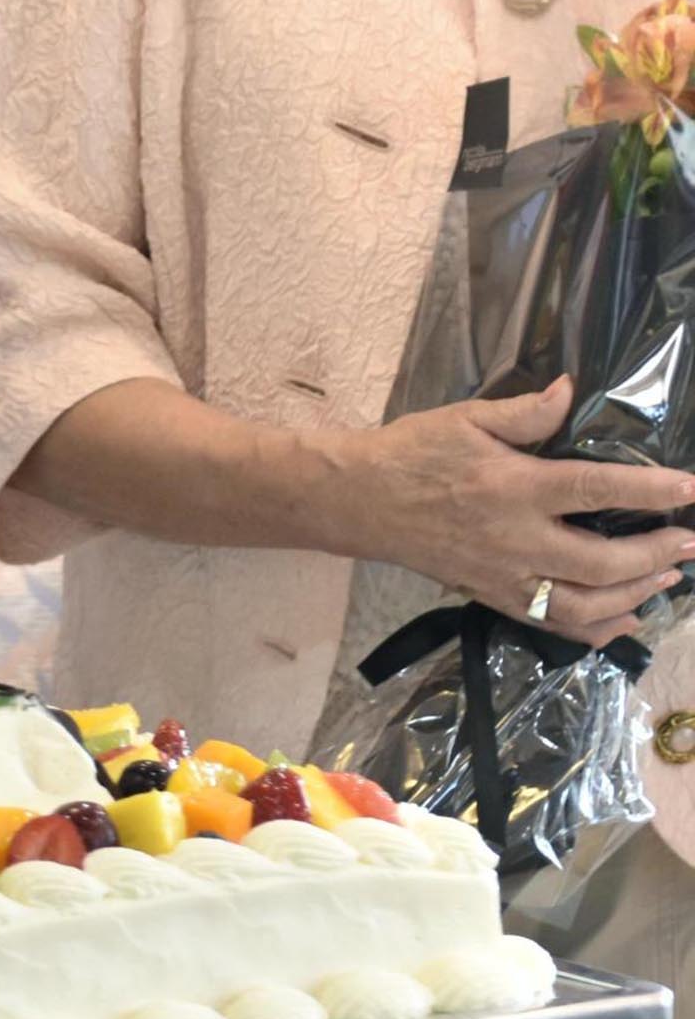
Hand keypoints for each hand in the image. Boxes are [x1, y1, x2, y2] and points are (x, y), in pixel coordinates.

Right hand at [338, 378, 694, 643]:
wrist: (357, 501)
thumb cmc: (410, 453)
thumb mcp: (464, 419)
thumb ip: (525, 412)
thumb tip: (570, 390)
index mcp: (512, 487)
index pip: (595, 489)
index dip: (650, 490)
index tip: (690, 488)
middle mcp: (514, 539)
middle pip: (601, 562)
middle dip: (655, 555)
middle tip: (689, 543)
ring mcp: (502, 575)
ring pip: (582, 605)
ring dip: (634, 596)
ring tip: (666, 578)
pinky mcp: (489, 595)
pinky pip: (551, 624)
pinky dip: (595, 629)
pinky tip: (625, 619)